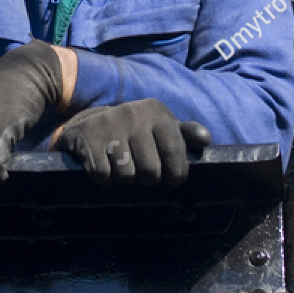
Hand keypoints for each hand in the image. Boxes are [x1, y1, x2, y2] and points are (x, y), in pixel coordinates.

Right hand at [59, 99, 210, 186]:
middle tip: (141, 171)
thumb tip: (205, 140)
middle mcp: (134, 114)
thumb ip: (185, 134)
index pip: (175, 153)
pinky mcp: (88, 136)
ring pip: (126, 176)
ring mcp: (109, 124)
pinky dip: (104, 179)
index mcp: (157, 112)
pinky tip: (104, 166)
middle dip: (147, 179)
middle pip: (151, 171)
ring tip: (121, 168)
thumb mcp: (162, 128)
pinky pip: (103, 175)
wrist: (90, 124)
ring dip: (124, 180)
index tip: (171, 178)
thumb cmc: (136, 131)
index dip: (175, 174)